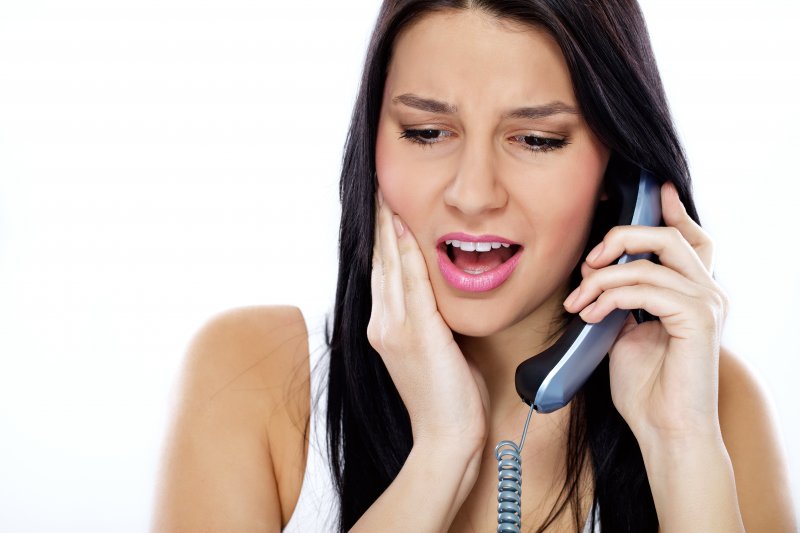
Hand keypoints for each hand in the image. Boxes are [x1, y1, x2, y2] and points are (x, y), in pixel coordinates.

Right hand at [367, 190, 488, 451]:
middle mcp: (382, 323)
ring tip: (386, 194)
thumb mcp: (433, 352)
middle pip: (378, 262)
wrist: (445, 437)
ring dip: (388, 227)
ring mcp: (395, 328)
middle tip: (378, 188)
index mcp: (385, 327)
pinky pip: (410, 282)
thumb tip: (439, 299)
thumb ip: (429, 322)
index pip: (381, 272)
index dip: (380, 238)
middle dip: (378, 223)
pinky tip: (404, 226)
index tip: (382, 208)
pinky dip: (405, 251)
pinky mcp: (417, 332)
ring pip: (389, 265)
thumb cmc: (446, 398)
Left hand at [562, 182, 728, 443]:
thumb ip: (621, 298)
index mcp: (692, 292)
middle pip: (668, 236)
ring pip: (650, 258)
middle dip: (621, 237)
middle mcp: (707, 292)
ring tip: (578, 302)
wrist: (664, 431)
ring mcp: (707, 303)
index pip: (689, 238)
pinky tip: (591, 314)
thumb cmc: (645, 387)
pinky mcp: (698, 319)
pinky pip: (646, 287)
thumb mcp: (625, 331)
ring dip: (602, 276)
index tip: (650, 191)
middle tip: (588, 261)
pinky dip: (610, 295)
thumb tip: (596, 273)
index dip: (670, 211)